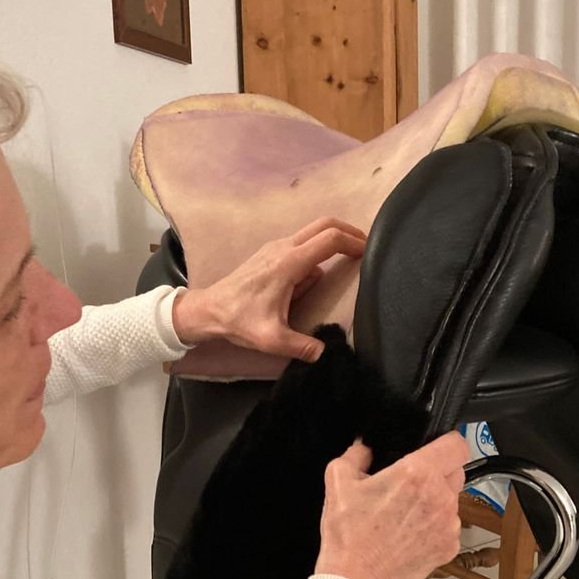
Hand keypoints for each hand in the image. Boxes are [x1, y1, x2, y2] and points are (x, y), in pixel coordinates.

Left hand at [171, 217, 365, 361]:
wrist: (208, 311)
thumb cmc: (238, 321)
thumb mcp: (271, 339)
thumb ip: (301, 346)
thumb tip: (325, 354)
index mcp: (288, 263)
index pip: (330, 239)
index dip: (354, 242)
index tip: (369, 252)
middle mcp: (283, 248)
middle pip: (324, 224)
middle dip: (348, 231)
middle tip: (366, 247)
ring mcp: (275, 248)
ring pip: (312, 233)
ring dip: (332, 243)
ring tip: (348, 261)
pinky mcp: (270, 254)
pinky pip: (301, 245)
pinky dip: (316, 252)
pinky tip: (318, 275)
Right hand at [315, 432, 468, 578]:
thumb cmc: (349, 536)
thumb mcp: (338, 482)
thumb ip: (354, 454)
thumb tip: (363, 447)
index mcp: (416, 474)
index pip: (455, 444)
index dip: (446, 441)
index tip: (436, 446)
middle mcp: (439, 496)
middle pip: (455, 470)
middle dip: (437, 471)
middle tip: (410, 484)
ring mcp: (448, 524)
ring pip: (452, 500)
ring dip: (435, 501)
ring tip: (405, 513)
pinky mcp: (449, 546)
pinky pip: (449, 526)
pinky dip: (434, 526)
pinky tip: (409, 533)